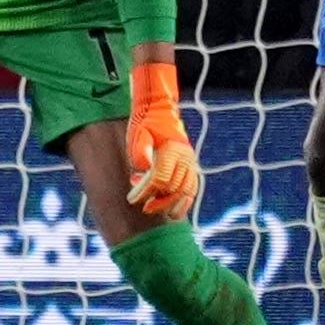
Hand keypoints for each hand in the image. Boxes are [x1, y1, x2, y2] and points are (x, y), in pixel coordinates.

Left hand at [125, 59, 198, 219]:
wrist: (161, 111)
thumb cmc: (145, 122)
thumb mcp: (138, 132)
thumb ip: (140, 149)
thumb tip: (142, 168)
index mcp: (172, 149)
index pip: (159, 178)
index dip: (145, 191)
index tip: (131, 199)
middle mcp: (185, 157)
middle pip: (174, 187)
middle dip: (158, 201)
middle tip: (143, 208)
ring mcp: (191, 162)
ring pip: (187, 190)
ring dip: (173, 204)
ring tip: (160, 213)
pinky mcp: (192, 167)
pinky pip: (193, 188)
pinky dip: (185, 201)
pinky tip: (174, 210)